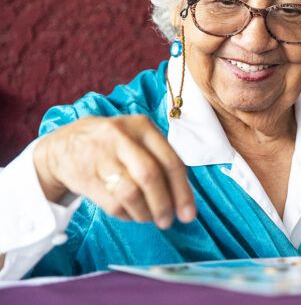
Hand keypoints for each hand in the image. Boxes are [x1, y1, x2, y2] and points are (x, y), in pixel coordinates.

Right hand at [33, 115, 195, 228]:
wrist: (62, 145)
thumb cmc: (113, 146)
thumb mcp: (137, 139)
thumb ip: (161, 162)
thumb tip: (184, 201)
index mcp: (142, 126)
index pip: (170, 161)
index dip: (182, 191)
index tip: (189, 214)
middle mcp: (121, 136)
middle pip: (150, 176)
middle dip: (163, 205)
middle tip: (167, 222)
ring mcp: (100, 155)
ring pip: (130, 192)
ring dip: (144, 213)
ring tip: (148, 218)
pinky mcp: (84, 176)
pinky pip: (112, 203)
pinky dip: (126, 215)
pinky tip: (129, 214)